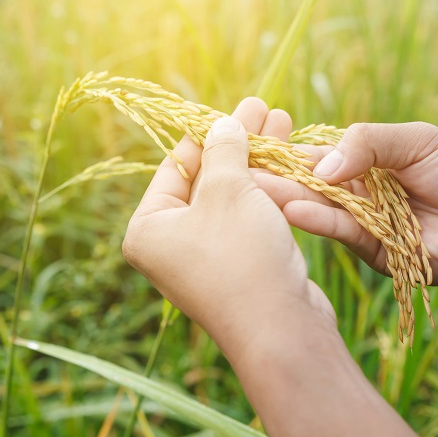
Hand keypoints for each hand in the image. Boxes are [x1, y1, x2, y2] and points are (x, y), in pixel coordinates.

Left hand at [122, 98, 333, 359]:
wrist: (281, 330)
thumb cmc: (242, 255)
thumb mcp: (229, 191)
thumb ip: (223, 150)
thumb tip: (222, 125)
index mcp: (149, 228)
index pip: (176, 165)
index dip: (209, 131)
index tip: (235, 106)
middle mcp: (170, 244)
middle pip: (206, 179)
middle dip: (238, 143)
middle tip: (263, 108)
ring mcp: (205, 258)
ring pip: (232, 198)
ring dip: (258, 161)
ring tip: (282, 122)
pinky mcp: (238, 266)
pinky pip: (247, 219)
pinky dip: (266, 191)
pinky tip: (288, 163)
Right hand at [256, 120, 437, 369]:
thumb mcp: (416, 140)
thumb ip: (367, 144)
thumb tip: (320, 165)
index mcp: (362, 163)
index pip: (313, 155)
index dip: (282, 151)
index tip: (247, 146)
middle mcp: (355, 194)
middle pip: (307, 185)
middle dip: (273, 178)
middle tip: (232, 173)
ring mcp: (363, 224)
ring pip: (318, 210)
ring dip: (285, 200)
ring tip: (251, 192)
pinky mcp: (375, 251)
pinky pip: (342, 232)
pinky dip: (319, 221)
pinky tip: (293, 210)